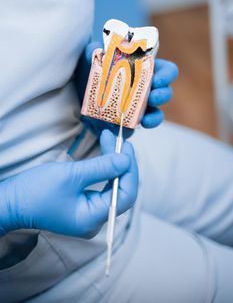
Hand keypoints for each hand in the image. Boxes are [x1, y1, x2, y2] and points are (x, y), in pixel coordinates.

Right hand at [0, 130, 137, 237]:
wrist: (10, 202)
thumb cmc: (35, 191)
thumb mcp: (71, 175)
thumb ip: (101, 168)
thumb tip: (125, 160)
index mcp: (93, 218)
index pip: (125, 195)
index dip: (130, 170)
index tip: (126, 148)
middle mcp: (94, 220)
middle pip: (120, 190)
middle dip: (121, 164)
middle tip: (119, 141)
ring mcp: (88, 213)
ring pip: (111, 187)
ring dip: (113, 164)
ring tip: (111, 141)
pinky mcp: (82, 205)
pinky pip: (100, 187)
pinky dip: (104, 170)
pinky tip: (105, 155)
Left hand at [76, 41, 177, 134]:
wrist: (78, 90)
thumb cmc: (92, 68)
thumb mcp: (91, 55)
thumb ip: (94, 50)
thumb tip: (98, 50)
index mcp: (144, 69)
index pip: (166, 70)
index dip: (167, 75)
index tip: (158, 79)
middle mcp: (145, 89)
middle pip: (164, 93)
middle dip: (162, 96)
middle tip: (152, 97)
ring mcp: (138, 108)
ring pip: (155, 114)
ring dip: (154, 117)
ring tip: (145, 120)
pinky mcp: (126, 123)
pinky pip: (132, 130)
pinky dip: (129, 132)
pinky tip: (122, 132)